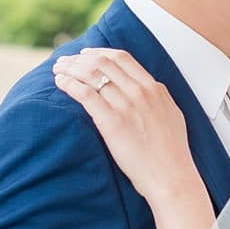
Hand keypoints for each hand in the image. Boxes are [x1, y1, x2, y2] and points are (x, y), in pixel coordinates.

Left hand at [52, 48, 199, 203]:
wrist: (171, 176)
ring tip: (58, 70)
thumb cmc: (171, 152)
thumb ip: (157, 98)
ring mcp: (125, 106)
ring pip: (91, 74)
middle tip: (65, 61)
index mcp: (154, 88)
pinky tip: (60, 83)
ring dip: (70, 69)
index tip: (85, 54)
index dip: (99, 52)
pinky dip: (70, 84)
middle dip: (79, 58)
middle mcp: (139, 92)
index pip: (122, 58)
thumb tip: (148, 89)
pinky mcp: (111, 122)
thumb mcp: (170, 114)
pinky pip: (85, 94)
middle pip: (103, 62)